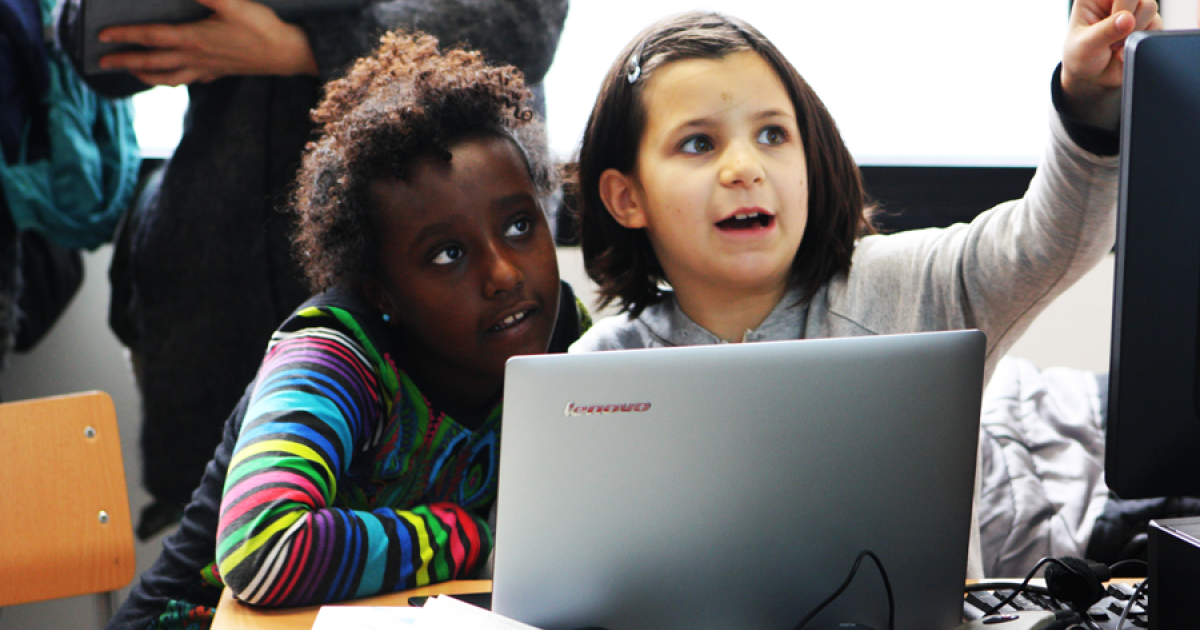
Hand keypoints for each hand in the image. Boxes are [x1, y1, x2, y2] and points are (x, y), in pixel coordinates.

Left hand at [97, 0, 318, 85]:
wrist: (289, 54)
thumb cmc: (262, 27)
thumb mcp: (233, 3)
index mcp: (194, 38)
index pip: (151, 37)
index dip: (125, 35)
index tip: (102, 35)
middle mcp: (196, 57)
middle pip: (153, 62)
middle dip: (126, 61)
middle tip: (104, 62)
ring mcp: (208, 68)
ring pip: (170, 76)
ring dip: (147, 76)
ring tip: (132, 73)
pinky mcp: (221, 72)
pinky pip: (192, 79)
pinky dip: (176, 79)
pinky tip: (174, 77)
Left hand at [1061, 0, 1162, 130]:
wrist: (1092, 78)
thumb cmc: (1081, 58)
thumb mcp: (1087, 46)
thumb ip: (1106, 31)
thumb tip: (1128, 19)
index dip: (1122, 7)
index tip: (1111, 26)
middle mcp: (1115, 0)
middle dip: (1129, 22)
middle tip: (1112, 40)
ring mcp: (1132, 10)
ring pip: (1150, 7)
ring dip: (1134, 32)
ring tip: (1116, 46)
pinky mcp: (1145, 23)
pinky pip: (1157, 25)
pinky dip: (1142, 41)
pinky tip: (1125, 50)